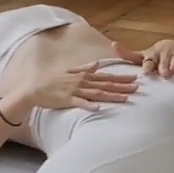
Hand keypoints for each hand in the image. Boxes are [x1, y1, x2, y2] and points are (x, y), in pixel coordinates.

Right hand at [16, 64, 139, 111]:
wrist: (35, 89)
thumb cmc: (52, 82)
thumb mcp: (70, 72)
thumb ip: (85, 68)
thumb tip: (97, 63)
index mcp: (84, 76)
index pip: (107, 76)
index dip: (121, 77)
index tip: (135, 77)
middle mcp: (82, 82)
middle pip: (106, 84)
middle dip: (123, 85)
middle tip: (138, 87)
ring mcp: (75, 90)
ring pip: (98, 93)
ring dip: (112, 95)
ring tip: (126, 98)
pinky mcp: (67, 100)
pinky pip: (80, 103)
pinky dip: (89, 105)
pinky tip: (98, 109)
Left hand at [113, 40, 173, 77]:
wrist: (171, 45)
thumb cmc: (154, 56)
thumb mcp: (141, 55)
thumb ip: (128, 54)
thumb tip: (113, 45)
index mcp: (152, 55)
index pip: (149, 61)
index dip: (148, 66)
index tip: (146, 71)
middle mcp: (164, 54)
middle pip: (163, 63)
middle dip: (163, 67)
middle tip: (164, 73)